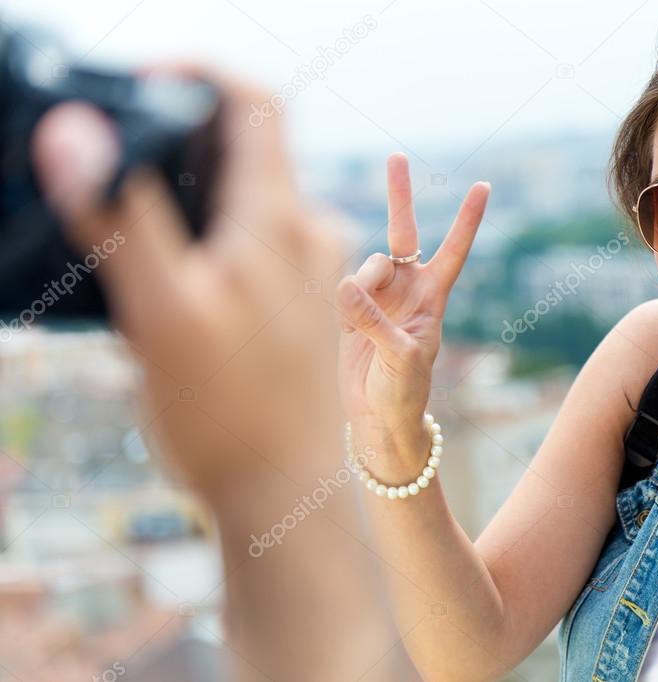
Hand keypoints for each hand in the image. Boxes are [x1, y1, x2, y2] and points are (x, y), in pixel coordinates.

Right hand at [31, 67, 347, 502]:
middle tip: (119, 174)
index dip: (198, 74)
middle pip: (248, 146)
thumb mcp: (161, 310)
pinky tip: (179, 281)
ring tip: (143, 241)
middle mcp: (308, 232)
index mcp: (280, 219)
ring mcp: (312, 267)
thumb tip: (78, 131)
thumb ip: (120, 216)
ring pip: (250, 195)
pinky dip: (216, 235)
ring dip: (196, 194)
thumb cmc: (229, 415)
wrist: (288, 496)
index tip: (142, 83)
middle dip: (181, 140)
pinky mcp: (305, 299)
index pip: (255, 102)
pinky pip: (259, 239)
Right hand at [336, 152, 489, 473]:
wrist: (377, 417)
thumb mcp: (400, 359)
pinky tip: (347, 328)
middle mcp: (406, 288)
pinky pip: (341, 287)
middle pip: (403, 231)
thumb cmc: (404, 392)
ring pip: (363, 265)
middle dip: (399, 194)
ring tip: (359, 325)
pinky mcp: (349, 307)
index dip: (467, 219)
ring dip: (359, 288)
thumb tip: (346, 286)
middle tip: (397, 156)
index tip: (484, 185)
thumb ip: (374, 322)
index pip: (454, 250)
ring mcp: (377, 295)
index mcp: (432, 297)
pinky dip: (341, 304)